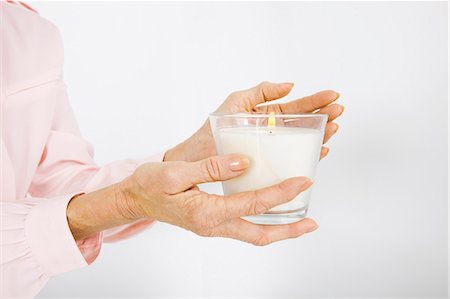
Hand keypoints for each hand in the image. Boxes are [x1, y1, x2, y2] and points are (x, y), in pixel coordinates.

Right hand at [118, 154, 317, 245]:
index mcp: (206, 212)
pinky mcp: (212, 222)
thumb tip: (243, 162)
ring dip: (279, 230)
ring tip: (301, 221)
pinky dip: (263, 222)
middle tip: (312, 223)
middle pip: (260, 235)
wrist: (135, 199)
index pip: (253, 204)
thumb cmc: (150, 185)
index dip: (281, 192)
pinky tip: (271, 209)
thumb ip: (211, 167)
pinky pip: (244, 227)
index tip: (303, 180)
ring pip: (254, 235)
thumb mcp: (177, 172)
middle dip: (289, 231)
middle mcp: (213, 225)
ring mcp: (213, 227)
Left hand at [164, 81, 343, 161]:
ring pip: (302, 141)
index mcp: (266, 116)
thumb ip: (260, 90)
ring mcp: (272, 149)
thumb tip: (289, 85)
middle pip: (303, 123)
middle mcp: (272, 132)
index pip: (295, 107)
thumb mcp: (236, 102)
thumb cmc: (213, 130)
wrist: (197, 158)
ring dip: (321, 134)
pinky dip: (308, 155)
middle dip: (323, 116)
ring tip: (334, 128)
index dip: (315, 101)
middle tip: (339, 111)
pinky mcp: (269, 166)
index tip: (333, 95)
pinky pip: (292, 159)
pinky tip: (320, 152)